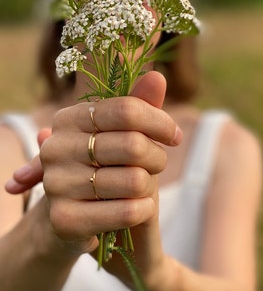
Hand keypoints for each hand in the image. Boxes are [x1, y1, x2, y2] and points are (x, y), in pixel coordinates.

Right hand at [6, 71, 181, 286]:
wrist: (74, 214)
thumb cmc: (102, 168)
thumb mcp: (118, 135)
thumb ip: (137, 107)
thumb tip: (157, 76)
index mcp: (69, 119)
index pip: (127, 110)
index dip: (160, 123)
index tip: (174, 136)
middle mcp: (56, 148)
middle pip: (134, 145)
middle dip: (157, 157)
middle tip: (156, 164)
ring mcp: (56, 184)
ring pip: (135, 180)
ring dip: (150, 186)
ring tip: (141, 188)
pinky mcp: (64, 220)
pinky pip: (128, 211)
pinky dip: (144, 210)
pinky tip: (140, 208)